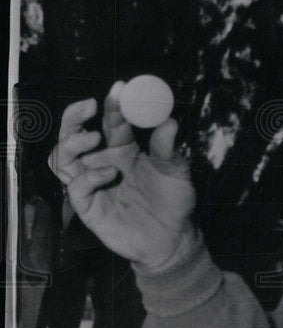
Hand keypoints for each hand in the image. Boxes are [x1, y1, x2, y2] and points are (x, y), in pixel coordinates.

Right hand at [48, 84, 196, 270]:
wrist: (172, 238)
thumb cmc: (174, 201)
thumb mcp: (176, 171)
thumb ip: (168, 148)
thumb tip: (169, 121)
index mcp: (123, 148)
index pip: (110, 121)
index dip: (112, 104)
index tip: (120, 89)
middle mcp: (102, 162)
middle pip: (73, 133)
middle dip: (74, 116)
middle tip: (89, 106)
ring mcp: (92, 184)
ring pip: (62, 157)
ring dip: (73, 142)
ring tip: (95, 137)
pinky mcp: (89, 207)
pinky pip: (76, 187)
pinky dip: (89, 176)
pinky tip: (110, 174)